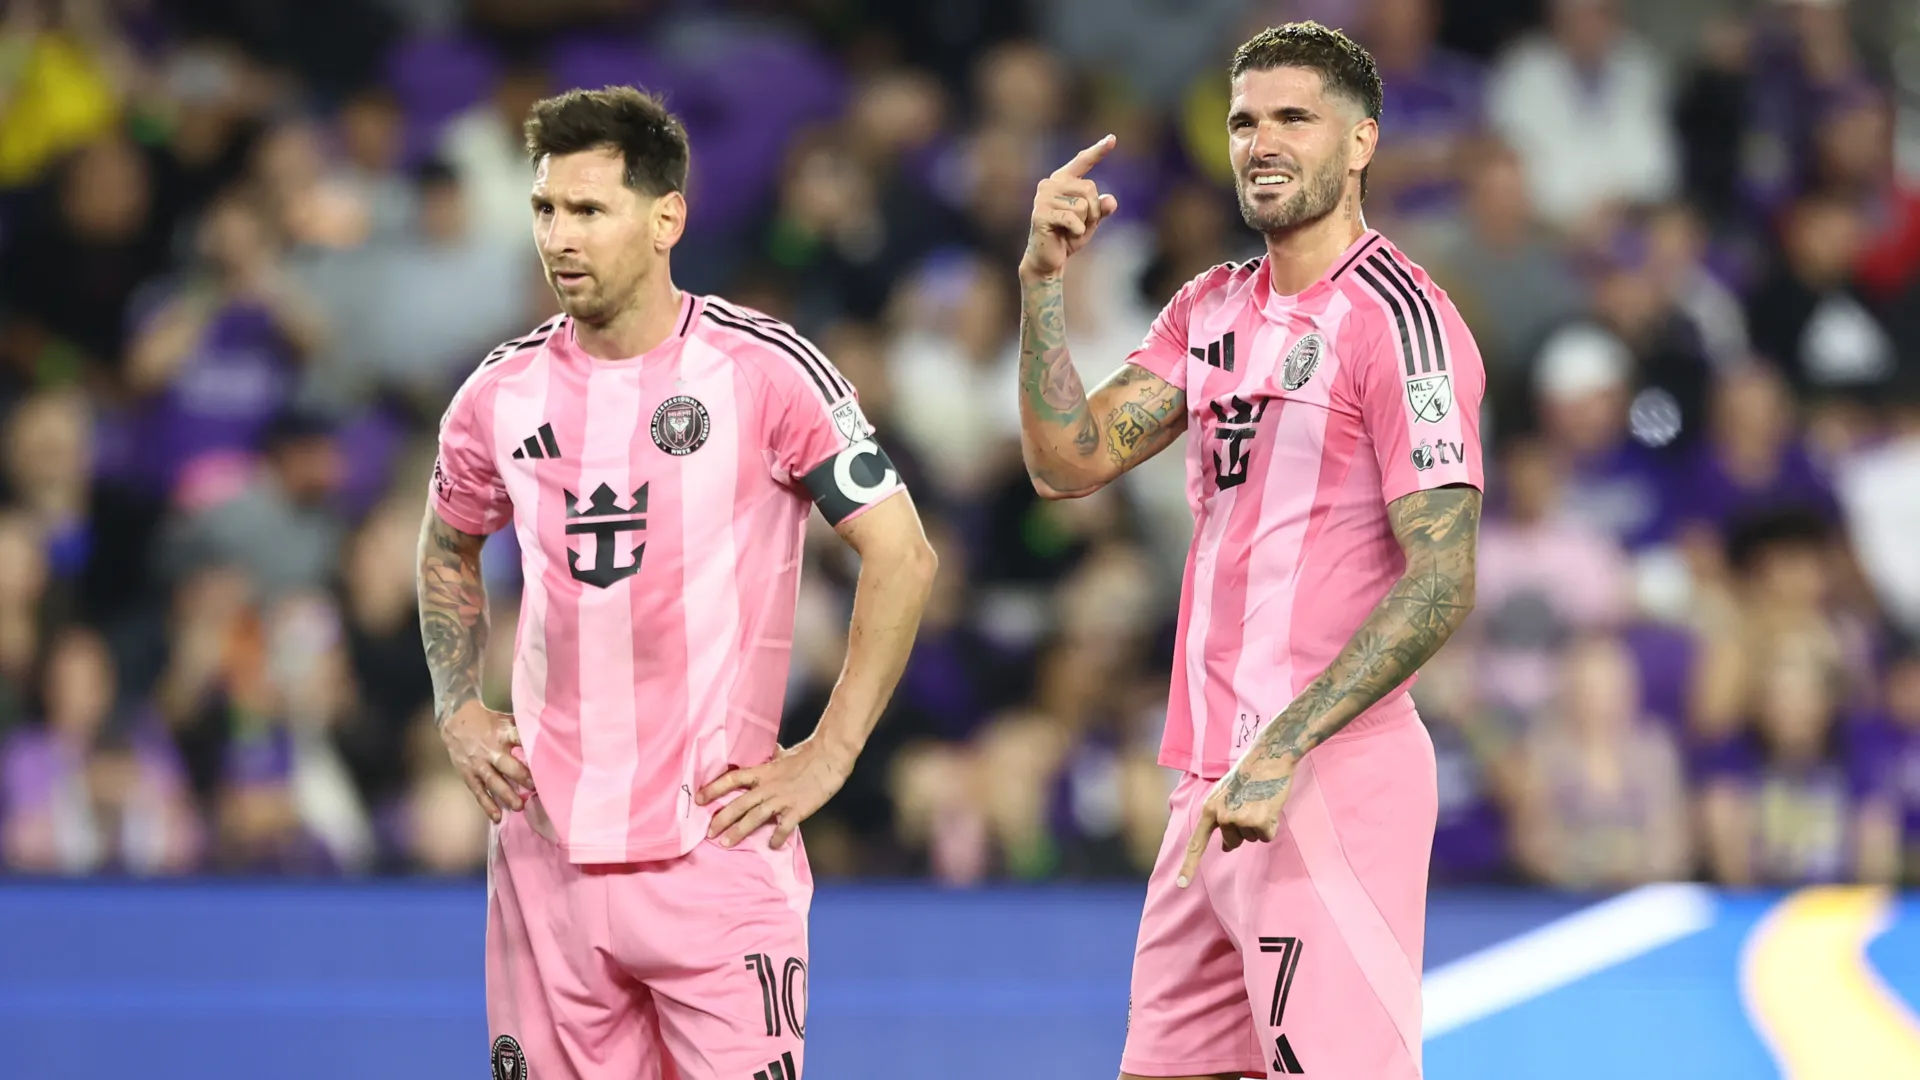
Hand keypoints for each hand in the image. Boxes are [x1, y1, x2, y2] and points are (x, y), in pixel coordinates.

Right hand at [439, 700, 533, 822]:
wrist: (453, 720)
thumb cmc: (484, 718)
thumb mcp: (502, 716)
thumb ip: (519, 726)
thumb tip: (544, 731)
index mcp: (502, 732)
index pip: (519, 739)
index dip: (531, 748)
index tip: (547, 758)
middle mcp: (490, 749)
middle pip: (507, 765)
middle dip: (521, 776)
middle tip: (535, 788)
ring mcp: (478, 764)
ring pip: (493, 781)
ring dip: (506, 795)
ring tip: (519, 807)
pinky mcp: (468, 774)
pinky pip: (478, 791)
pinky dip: (487, 805)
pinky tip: (497, 817)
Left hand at [696, 738, 851, 848]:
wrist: (829, 757)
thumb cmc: (807, 753)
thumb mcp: (783, 754)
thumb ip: (771, 759)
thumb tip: (767, 752)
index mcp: (762, 772)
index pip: (731, 779)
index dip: (713, 789)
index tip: (698, 799)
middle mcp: (767, 787)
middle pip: (738, 804)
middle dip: (721, 819)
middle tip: (709, 833)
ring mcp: (781, 799)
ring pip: (754, 818)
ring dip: (738, 832)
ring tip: (726, 843)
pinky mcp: (797, 810)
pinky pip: (783, 828)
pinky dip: (776, 838)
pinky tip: (771, 846)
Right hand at [1019, 134, 1120, 280]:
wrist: (1048, 259)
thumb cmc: (1068, 236)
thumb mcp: (1091, 221)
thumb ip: (1101, 208)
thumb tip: (1110, 200)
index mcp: (1061, 180)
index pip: (1082, 161)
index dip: (1098, 150)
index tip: (1113, 138)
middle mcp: (1050, 184)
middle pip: (1089, 188)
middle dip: (1093, 211)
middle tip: (1080, 225)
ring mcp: (1043, 198)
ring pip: (1082, 206)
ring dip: (1084, 223)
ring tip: (1069, 231)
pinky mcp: (1040, 214)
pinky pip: (1073, 219)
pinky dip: (1076, 232)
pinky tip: (1064, 237)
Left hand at [1175, 755, 1298, 887]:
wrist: (1268, 758)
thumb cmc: (1247, 775)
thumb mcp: (1225, 796)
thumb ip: (1221, 820)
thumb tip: (1225, 848)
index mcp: (1209, 809)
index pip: (1196, 843)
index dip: (1189, 865)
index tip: (1181, 885)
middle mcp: (1222, 816)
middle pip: (1233, 843)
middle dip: (1243, 830)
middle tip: (1249, 805)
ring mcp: (1240, 819)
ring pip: (1251, 839)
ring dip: (1258, 824)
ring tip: (1259, 802)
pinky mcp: (1259, 821)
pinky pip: (1266, 836)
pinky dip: (1271, 826)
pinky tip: (1270, 807)